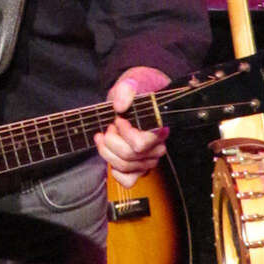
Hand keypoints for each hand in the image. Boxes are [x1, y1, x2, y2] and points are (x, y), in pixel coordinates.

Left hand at [94, 66, 170, 188]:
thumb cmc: (136, 92)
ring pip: (125, 167)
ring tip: (105, 136)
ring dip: (107, 152)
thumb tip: (120, 106)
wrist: (136, 97)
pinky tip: (111, 154)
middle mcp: (157, 146)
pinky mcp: (140, 167)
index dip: (124, 133)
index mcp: (158, 127)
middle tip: (109, 126)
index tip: (119, 119)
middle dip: (111, 140)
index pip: (140, 144)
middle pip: (129, 156)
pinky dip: (115, 170)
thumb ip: (126, 90)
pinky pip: (128, 180)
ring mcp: (149, 158)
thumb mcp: (131, 82)